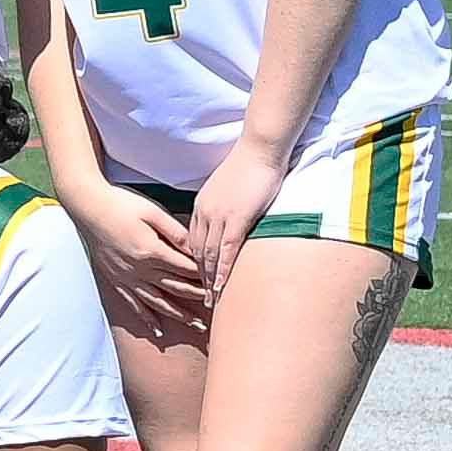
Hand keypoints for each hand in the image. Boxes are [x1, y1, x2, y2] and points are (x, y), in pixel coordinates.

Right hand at [70, 180, 209, 344]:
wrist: (87, 205)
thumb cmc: (121, 204)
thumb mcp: (153, 212)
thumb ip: (176, 232)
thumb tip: (197, 250)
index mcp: (152, 251)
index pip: (187, 269)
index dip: (206, 276)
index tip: (222, 282)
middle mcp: (140, 269)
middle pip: (177, 288)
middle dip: (200, 299)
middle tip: (220, 308)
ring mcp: (126, 276)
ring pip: (158, 302)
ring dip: (179, 315)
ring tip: (198, 326)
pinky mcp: (116, 279)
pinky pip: (133, 304)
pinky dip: (146, 318)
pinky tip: (157, 330)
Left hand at [183, 145, 287, 296]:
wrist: (259, 150)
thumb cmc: (250, 167)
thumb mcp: (230, 190)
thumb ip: (226, 207)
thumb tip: (232, 219)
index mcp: (201, 206)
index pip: (193, 241)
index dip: (194, 262)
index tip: (195, 279)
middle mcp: (204, 214)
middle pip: (196, 252)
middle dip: (197, 277)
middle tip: (200, 298)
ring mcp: (218, 217)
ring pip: (208, 255)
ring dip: (209, 279)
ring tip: (210, 300)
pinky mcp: (236, 218)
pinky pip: (226, 250)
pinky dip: (222, 270)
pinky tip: (221, 286)